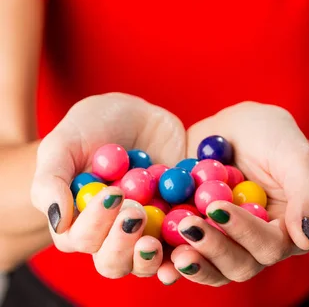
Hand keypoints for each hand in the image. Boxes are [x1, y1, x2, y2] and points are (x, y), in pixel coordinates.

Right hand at [31, 93, 185, 280]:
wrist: (134, 113)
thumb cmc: (90, 127)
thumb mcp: (63, 144)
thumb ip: (51, 181)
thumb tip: (59, 221)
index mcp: (79, 221)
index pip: (81, 239)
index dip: (95, 224)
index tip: (111, 194)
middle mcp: (111, 233)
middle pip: (114, 261)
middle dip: (123, 245)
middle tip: (135, 212)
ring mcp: (146, 229)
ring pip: (148, 261)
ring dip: (154, 257)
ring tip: (159, 238)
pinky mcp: (175, 219)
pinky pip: (184, 241)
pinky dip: (189, 245)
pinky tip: (192, 237)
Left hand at [160, 102, 308, 286]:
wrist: (241, 128)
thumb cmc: (277, 138)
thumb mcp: (297, 157)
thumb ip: (307, 196)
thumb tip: (305, 239)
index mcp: (283, 231)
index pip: (268, 244)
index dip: (243, 231)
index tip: (218, 208)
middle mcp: (251, 244)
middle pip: (236, 263)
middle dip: (212, 248)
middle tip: (188, 227)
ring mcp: (221, 240)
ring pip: (208, 265)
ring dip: (189, 261)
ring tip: (168, 252)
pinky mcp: (193, 229)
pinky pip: (180, 249)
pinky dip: (165, 253)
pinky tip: (149, 249)